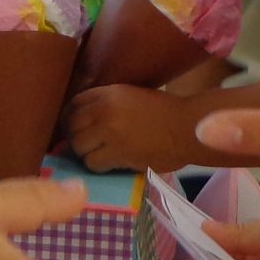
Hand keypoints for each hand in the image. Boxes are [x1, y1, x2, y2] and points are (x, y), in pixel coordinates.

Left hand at [64, 85, 204, 171]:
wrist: (188, 127)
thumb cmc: (167, 111)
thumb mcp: (133, 96)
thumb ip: (108, 103)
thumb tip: (87, 119)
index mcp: (109, 93)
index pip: (74, 104)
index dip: (70, 118)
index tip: (75, 128)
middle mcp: (104, 109)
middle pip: (72, 126)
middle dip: (76, 137)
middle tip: (85, 146)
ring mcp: (110, 131)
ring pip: (79, 146)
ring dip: (86, 154)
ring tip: (98, 156)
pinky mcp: (118, 152)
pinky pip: (93, 163)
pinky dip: (98, 166)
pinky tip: (109, 164)